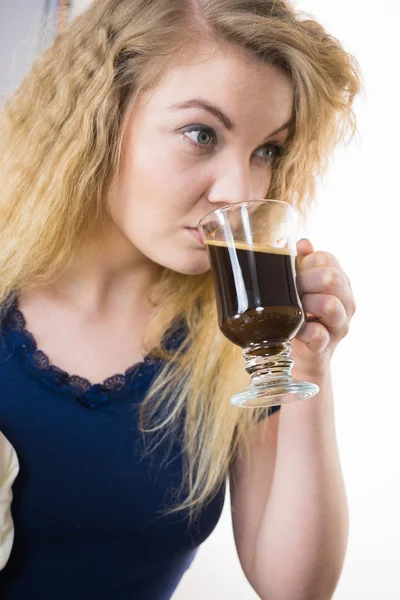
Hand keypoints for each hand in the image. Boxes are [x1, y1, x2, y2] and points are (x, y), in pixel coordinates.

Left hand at [292, 238, 355, 377]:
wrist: (300, 355)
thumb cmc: (301, 314)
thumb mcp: (300, 286)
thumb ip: (302, 264)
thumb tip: (303, 243)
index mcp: (339, 281)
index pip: (327, 259)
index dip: (305, 264)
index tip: (294, 274)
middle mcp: (345, 301)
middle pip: (331, 278)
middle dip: (305, 281)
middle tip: (291, 291)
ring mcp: (339, 324)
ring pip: (330, 304)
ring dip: (305, 304)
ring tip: (293, 309)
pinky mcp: (326, 345)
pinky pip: (318, 334)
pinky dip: (303, 330)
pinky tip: (294, 329)